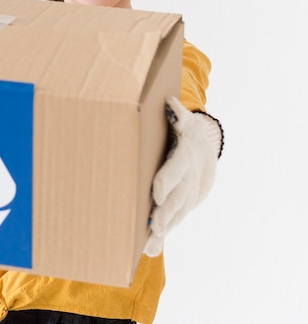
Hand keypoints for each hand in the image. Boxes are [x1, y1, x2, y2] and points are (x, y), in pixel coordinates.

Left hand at [144, 97, 221, 256]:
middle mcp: (188, 180)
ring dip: (163, 230)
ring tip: (148, 244)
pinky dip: (162, 237)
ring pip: (175, 215)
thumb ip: (179, 116)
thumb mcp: (186, 123)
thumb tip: (171, 104)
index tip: (156, 192)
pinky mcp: (182, 205)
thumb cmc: (187, 133)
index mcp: (185, 158)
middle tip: (153, 226)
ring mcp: (187, 196)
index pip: (176, 170)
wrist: (206, 151)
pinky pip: (173, 222)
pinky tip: (149, 250)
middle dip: (165, 213)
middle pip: (176, 198)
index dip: (167, 180)